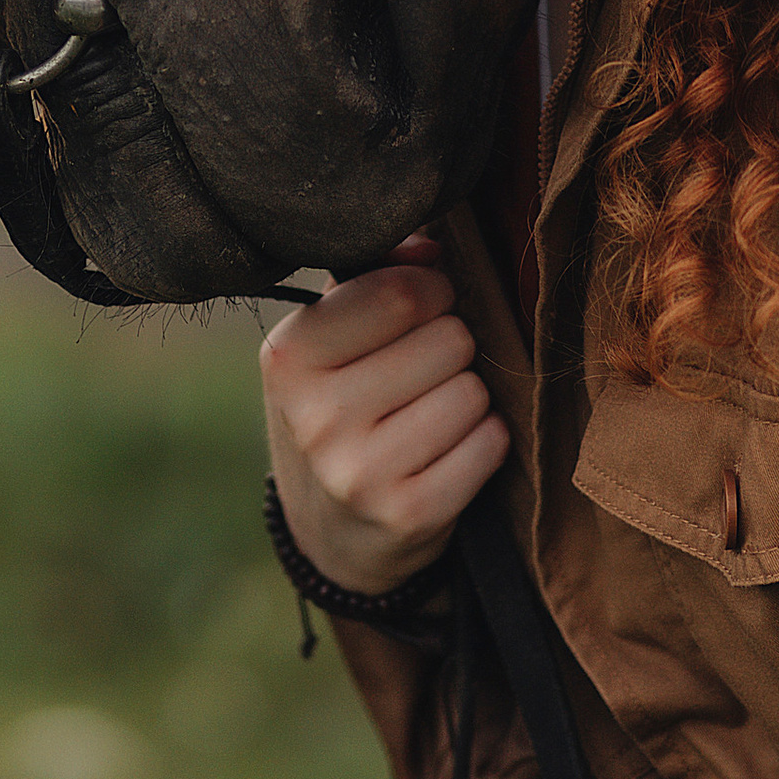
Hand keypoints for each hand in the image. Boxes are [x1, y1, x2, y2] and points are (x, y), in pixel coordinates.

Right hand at [260, 235, 508, 594]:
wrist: (331, 531)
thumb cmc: (339, 405)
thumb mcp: (329, 339)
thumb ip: (373, 277)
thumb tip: (431, 247)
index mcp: (288, 356)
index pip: (400, 293)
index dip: (433, 290)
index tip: (425, 305)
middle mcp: (316, 416)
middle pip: (448, 339)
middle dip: (451, 345)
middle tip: (424, 370)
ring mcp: (360, 472)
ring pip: (473, 392)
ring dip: (467, 395)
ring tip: (431, 411)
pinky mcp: (409, 514)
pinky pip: (489, 444)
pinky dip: (483, 441)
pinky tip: (449, 450)